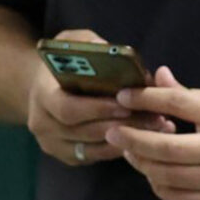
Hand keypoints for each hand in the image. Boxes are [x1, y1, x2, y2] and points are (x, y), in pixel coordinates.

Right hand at [23, 31, 171, 167]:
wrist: (42, 87)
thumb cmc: (63, 63)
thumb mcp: (71, 42)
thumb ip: (89, 44)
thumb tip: (110, 51)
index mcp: (41, 95)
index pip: (67, 109)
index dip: (98, 108)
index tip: (126, 104)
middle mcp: (43, 125)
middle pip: (85, 132)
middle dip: (123, 125)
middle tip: (156, 116)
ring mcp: (54, 145)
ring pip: (95, 148)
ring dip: (129, 138)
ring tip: (158, 126)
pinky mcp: (68, 157)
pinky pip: (98, 156)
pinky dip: (122, 147)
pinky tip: (145, 137)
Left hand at [101, 67, 199, 199]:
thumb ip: (189, 94)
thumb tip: (157, 76)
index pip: (176, 104)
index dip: (145, 99)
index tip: (123, 97)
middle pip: (165, 148)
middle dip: (132, 140)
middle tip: (113, 132)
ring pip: (169, 177)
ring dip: (143, 164)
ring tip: (131, 152)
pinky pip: (181, 199)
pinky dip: (161, 187)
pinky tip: (154, 174)